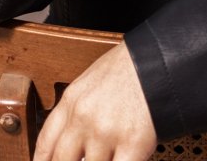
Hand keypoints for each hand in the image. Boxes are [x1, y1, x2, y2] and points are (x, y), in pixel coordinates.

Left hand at [33, 41, 156, 160]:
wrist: (161, 57)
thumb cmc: (132, 66)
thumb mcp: (94, 80)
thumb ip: (80, 109)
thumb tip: (76, 141)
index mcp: (73, 100)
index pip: (46, 143)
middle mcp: (84, 118)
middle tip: (82, 160)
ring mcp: (106, 132)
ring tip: (110, 153)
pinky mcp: (132, 143)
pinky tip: (124, 160)